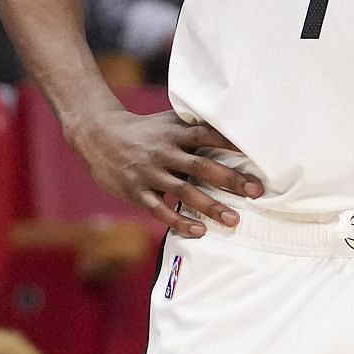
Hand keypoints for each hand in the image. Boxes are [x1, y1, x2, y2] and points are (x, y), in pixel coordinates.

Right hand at [66, 107, 261, 237]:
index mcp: (173, 133)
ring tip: (233, 220)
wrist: (98, 136)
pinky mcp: (136, 191)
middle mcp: (163, 152)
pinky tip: (199, 231)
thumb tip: (230, 130)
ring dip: (210, 206)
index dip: (229, 143)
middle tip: (255, 192)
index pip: (205, 136)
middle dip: (229, 179)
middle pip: (200, 166)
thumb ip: (194, 127)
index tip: (255, 155)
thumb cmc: (143, 130)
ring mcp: (149, 173)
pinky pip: (160, 209)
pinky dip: (179, 222)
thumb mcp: (167, 122)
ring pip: (184, 192)